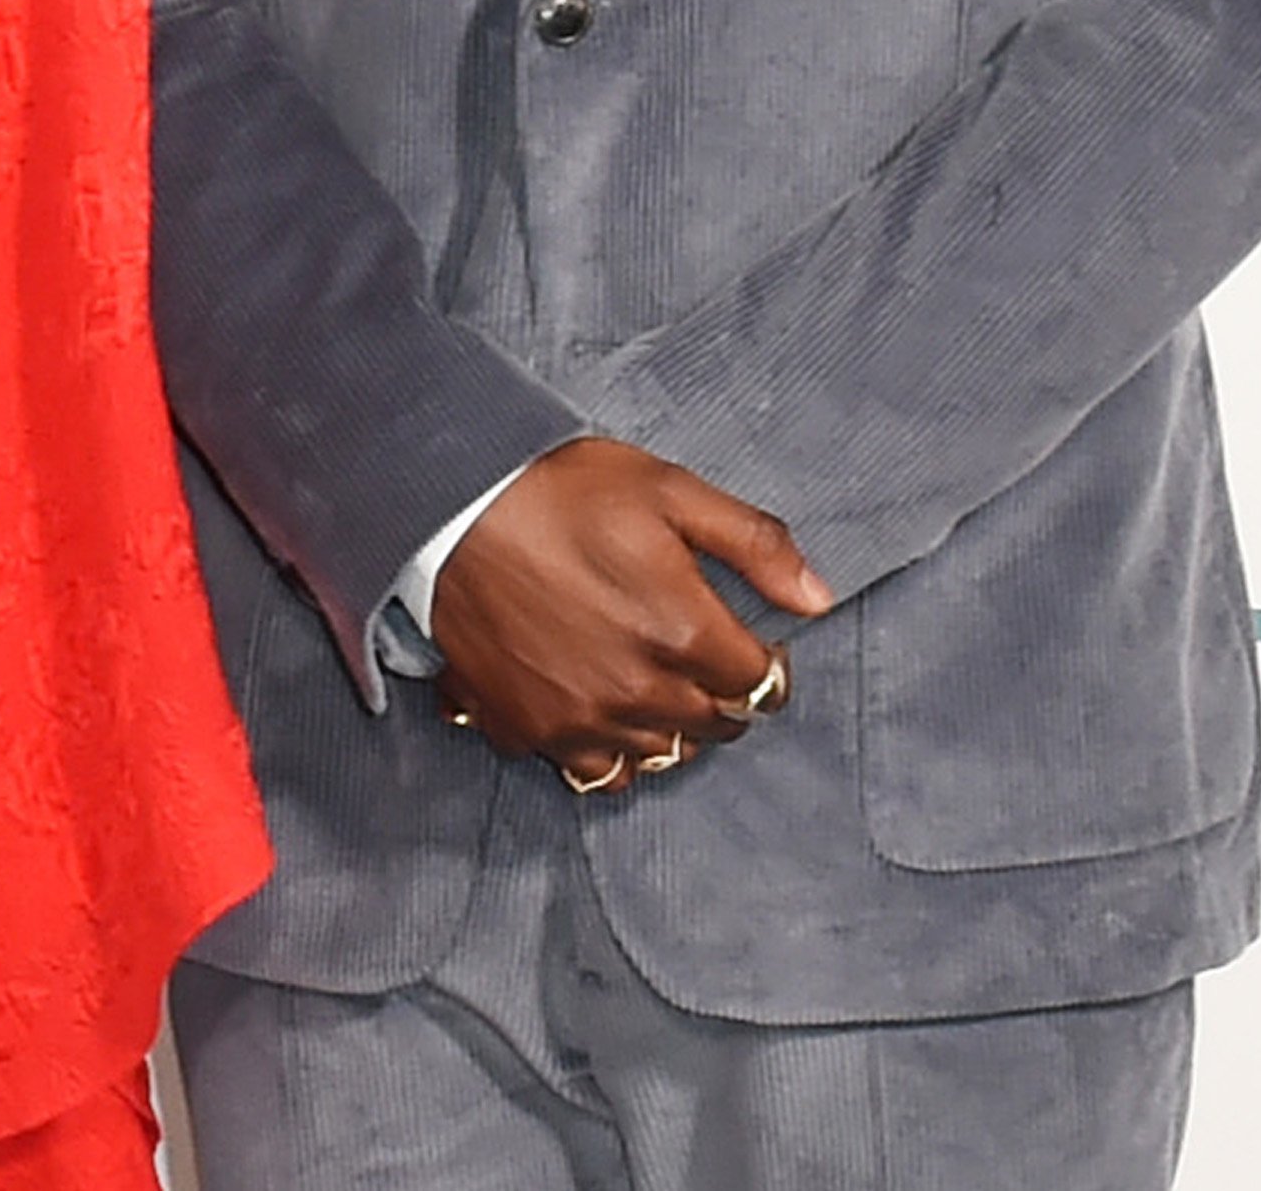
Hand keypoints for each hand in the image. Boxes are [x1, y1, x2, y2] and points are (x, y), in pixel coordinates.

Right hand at [429, 436, 831, 796]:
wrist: (442, 505)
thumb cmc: (555, 489)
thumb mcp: (667, 489)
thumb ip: (754, 545)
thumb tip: (818, 598)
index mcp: (684, 632)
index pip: (762, 684)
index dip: (764, 661)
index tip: (749, 643)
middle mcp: (639, 691)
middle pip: (715, 725)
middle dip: (720, 693)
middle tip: (697, 655)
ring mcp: (581, 718)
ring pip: (660, 755)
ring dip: (669, 726)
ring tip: (650, 682)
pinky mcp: (528, 728)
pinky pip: (591, 771)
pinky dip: (606, 750)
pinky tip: (597, 709)